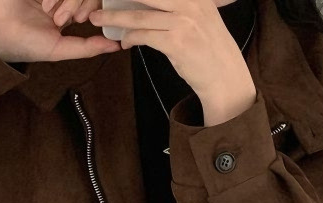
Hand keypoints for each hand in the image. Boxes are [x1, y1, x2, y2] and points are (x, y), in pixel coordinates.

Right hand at [0, 0, 120, 62]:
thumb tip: (117, 46)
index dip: (89, 8)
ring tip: (45, 9)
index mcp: (66, 12)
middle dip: (73, 2)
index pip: (91, 2)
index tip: (76, 19)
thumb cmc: (24, 43)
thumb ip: (87, 48)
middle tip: (56, 16)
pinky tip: (42, 2)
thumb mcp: (58, 50)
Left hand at [88, 0, 256, 125]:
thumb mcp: (201, 17)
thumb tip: (150, 5)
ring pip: (140, 15)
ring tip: (98, 20)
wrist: (224, 75)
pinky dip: (130, 38)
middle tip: (98, 1)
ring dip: (115, 18)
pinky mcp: (176, 43)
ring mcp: (183, 22)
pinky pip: (144, 36)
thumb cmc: (209, 48)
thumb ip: (180, 6)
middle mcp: (190, 3)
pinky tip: (124, 42)